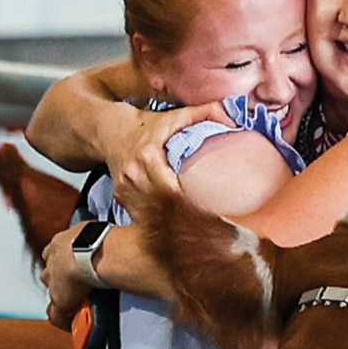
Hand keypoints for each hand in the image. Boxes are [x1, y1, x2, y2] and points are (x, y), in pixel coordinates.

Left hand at [40, 222, 91, 330]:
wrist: (90, 252)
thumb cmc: (96, 237)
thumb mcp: (92, 229)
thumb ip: (94, 234)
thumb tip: (114, 229)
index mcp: (59, 243)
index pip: (54, 253)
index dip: (62, 260)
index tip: (72, 264)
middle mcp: (52, 262)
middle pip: (50, 273)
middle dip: (58, 279)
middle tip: (75, 284)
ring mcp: (54, 283)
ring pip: (52, 292)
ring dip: (62, 297)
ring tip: (76, 302)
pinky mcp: (59, 301)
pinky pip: (57, 315)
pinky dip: (63, 320)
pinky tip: (71, 324)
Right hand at [95, 101, 234, 216]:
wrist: (112, 131)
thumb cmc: (149, 125)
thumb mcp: (176, 116)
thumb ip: (206, 113)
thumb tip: (234, 120)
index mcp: (148, 157)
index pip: (171, 190)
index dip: (191, 204)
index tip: (212, 214)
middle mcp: (134, 176)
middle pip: (162, 207)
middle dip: (186, 221)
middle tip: (211, 230)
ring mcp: (125, 189)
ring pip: (150, 217)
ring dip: (172, 227)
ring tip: (197, 235)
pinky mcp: (122, 198)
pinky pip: (141, 216)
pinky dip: (158, 224)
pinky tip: (177, 230)